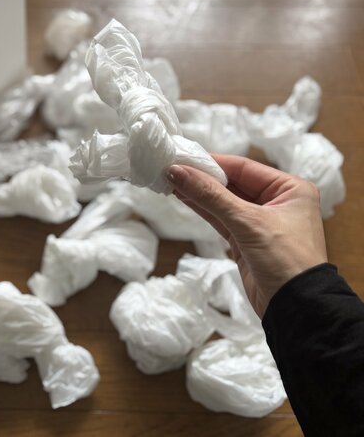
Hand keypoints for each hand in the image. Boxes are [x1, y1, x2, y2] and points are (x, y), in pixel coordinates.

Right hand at [167, 154, 327, 316]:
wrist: (297, 308)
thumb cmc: (287, 260)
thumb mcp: (248, 222)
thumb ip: (211, 196)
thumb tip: (179, 172)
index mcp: (290, 189)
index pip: (243, 168)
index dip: (212, 162)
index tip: (183, 158)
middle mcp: (277, 202)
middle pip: (232, 183)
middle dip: (203, 177)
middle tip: (172, 168)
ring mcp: (260, 222)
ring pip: (223, 201)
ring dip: (199, 193)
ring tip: (171, 181)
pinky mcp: (246, 241)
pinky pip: (221, 218)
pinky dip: (203, 209)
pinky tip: (183, 197)